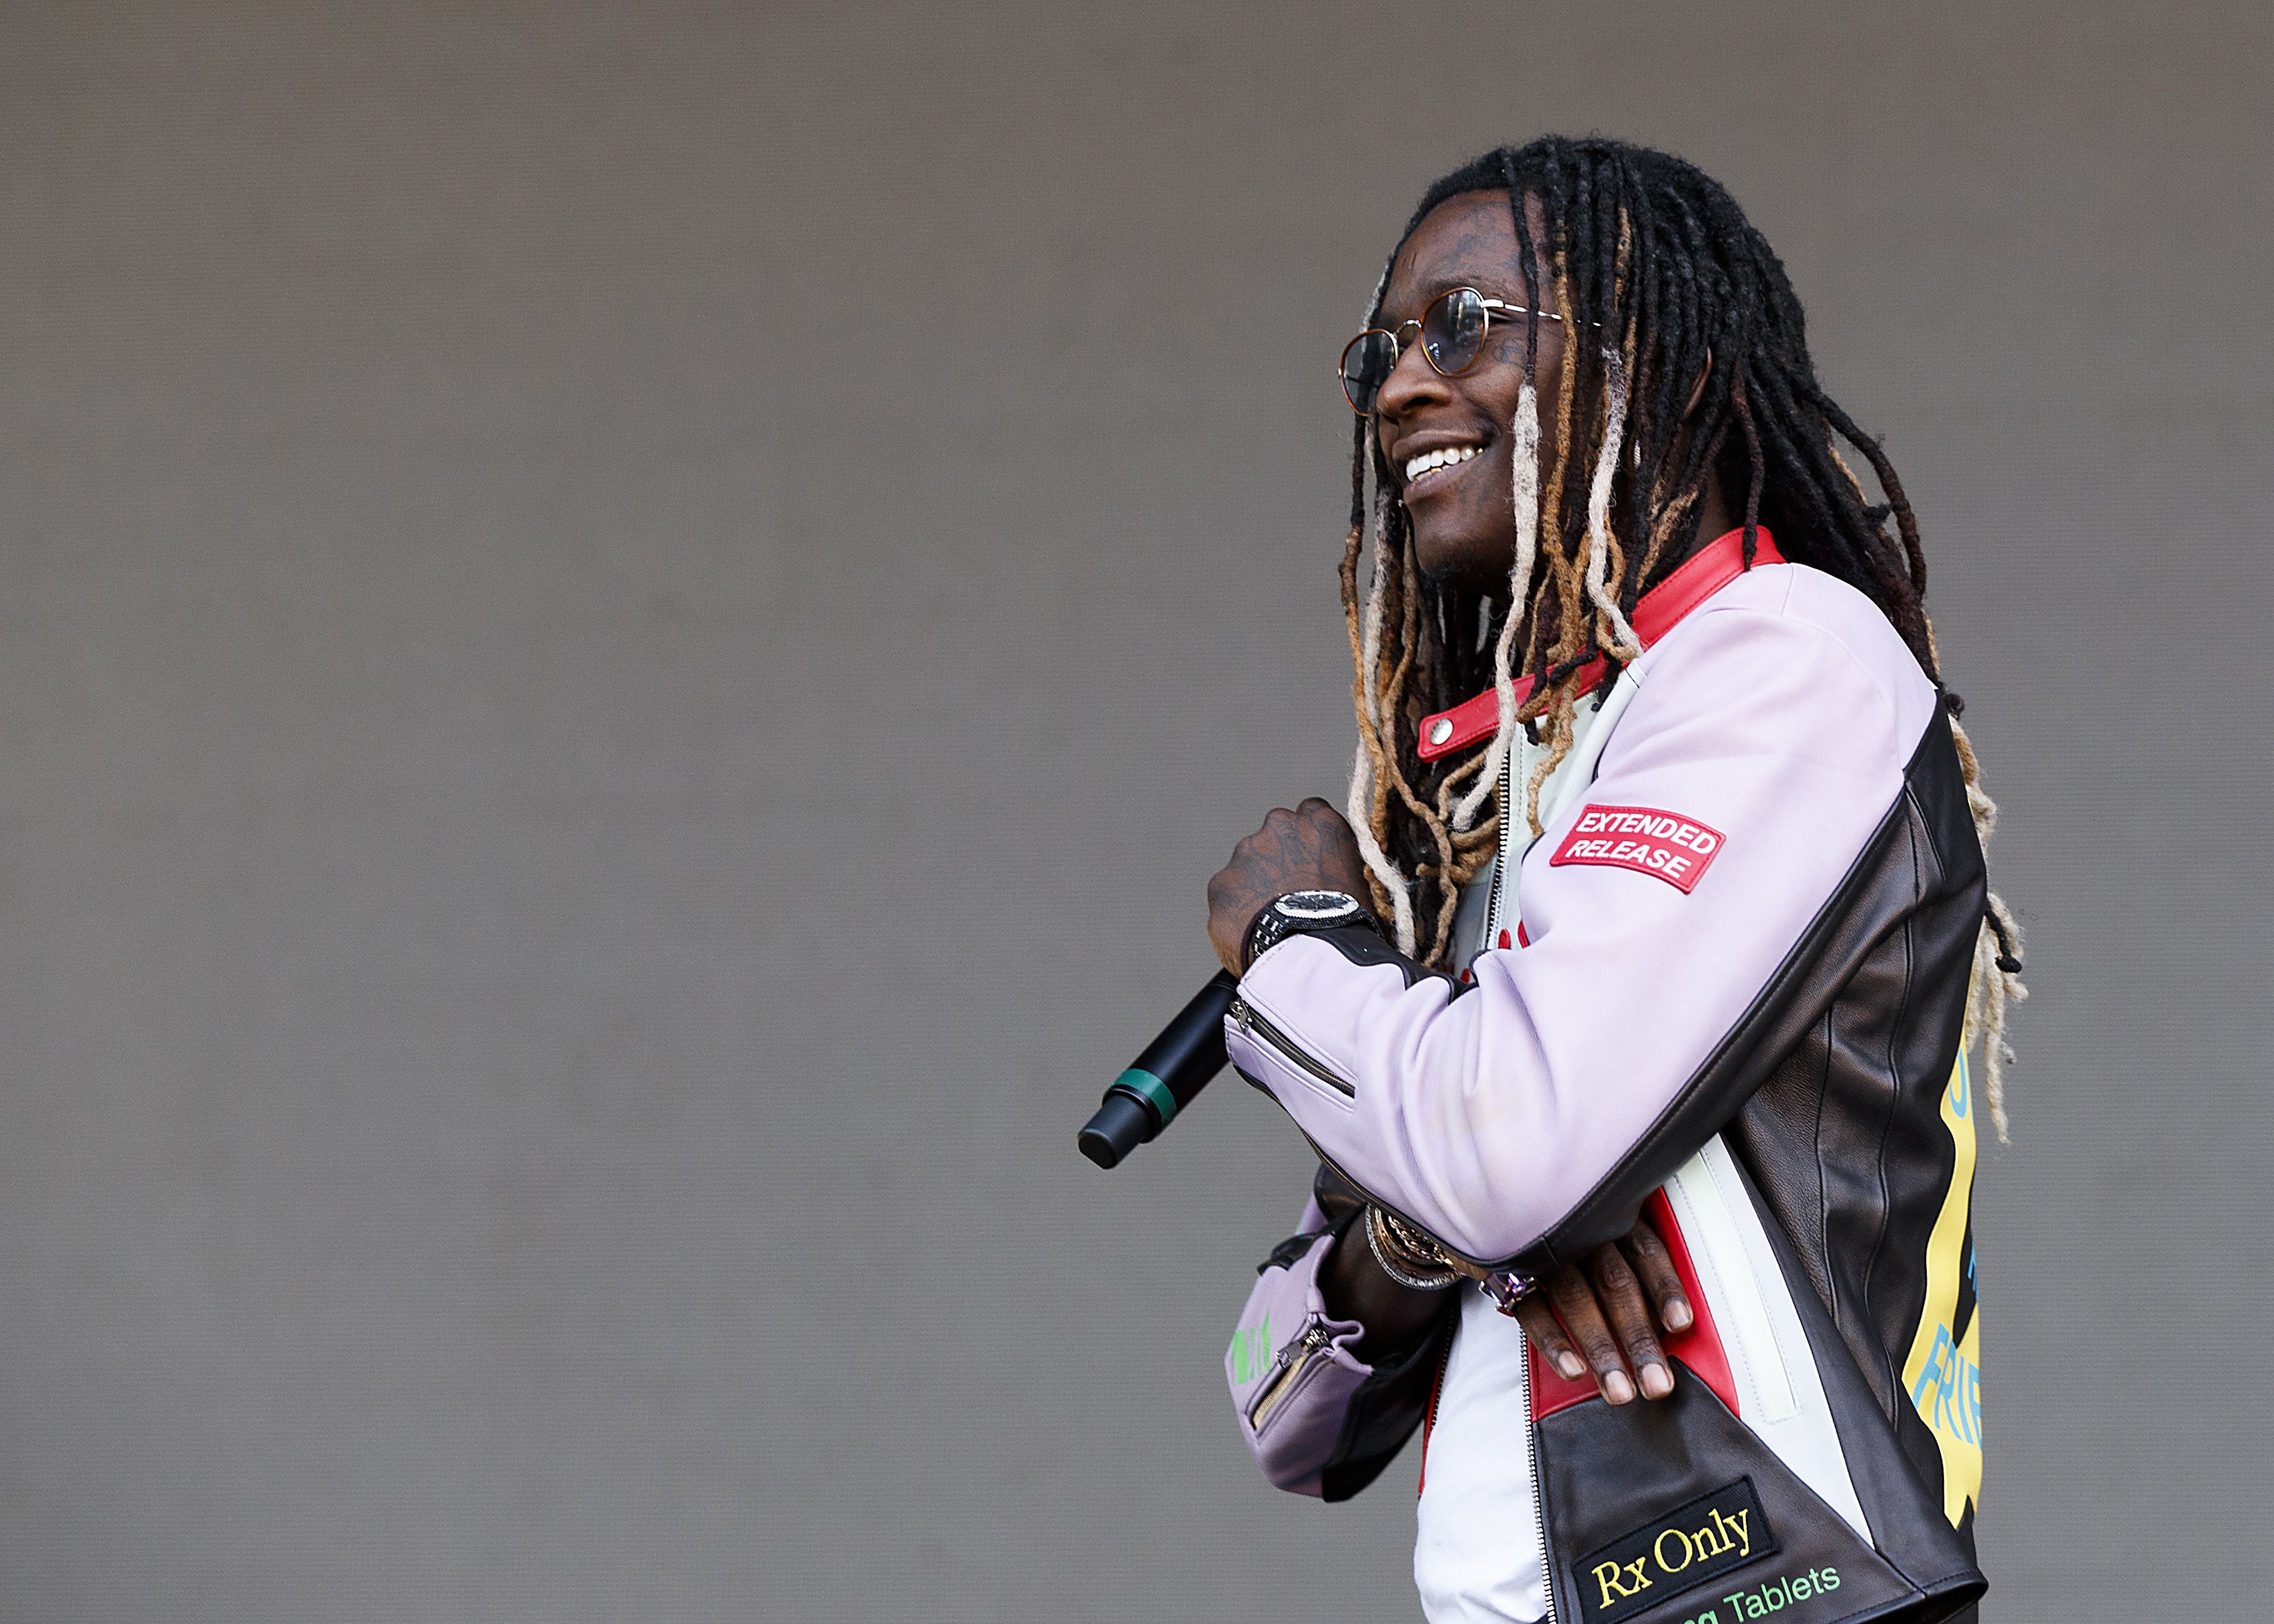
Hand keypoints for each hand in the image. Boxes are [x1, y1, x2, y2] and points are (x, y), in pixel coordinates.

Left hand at [1206, 799, 1372, 972]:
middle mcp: (1280, 827)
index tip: (1312, 861)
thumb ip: (1347, 866)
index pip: (1311, 812)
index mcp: (1320, 822)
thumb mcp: (1367, 885)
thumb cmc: (1349, 924)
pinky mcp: (1221, 883)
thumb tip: (1346, 877)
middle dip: (1280, 858)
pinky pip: (1228, 895)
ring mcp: (1246, 853)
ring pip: (1247, 864)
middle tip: (1291, 893)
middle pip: (1276, 835)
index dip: (1311, 839)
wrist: (1313, 953)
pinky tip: (1253, 932)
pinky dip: (1236, 910)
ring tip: (1272, 918)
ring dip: (1256, 884)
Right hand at [1510, 1219, 1694, 1404]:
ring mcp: (1542, 1250)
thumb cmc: (1565, 1238)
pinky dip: (1553, 1341)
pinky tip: (1573, 1370)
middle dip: (1637, 1337)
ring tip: (1619, 1391)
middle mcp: (1579, 1231)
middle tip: (1656, 1385)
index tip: (1680, 1324)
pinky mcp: (1507, 1269)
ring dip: (1600, 1347)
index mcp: (1609, 1218)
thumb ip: (1630, 1270)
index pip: (1645, 1251)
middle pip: (1615, 1283)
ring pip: (1576, 1298)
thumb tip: (1665, 1329)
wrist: (1495, 1211)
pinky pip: (1531, 1308)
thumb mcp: (1600, 1237)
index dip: (1664, 1287)